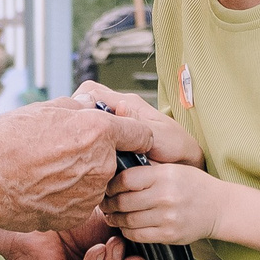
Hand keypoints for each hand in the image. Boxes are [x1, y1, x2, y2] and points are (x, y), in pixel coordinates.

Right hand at [0, 99, 153, 232]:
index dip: (131, 133)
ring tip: (50, 170)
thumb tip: (94, 106)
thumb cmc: (9, 139)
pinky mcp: (76, 216)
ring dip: (84, 177)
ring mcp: (90, 195)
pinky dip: (70, 197)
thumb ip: (80, 108)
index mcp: (99, 132)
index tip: (124, 135)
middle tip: (69, 151)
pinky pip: (82, 202)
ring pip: (99, 183)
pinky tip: (44, 188)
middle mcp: (101, 166)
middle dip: (101, 155)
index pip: (141, 134)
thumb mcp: (47, 108)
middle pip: (117, 160)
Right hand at [72, 82, 203, 167]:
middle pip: (83, 109)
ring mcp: (112, 131)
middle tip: (76, 142)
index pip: (91, 92)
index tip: (74, 121)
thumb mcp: (159, 134)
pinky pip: (92, 145)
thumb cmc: (178, 147)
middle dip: (75, 123)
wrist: (184, 167)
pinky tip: (89, 165)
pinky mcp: (110, 148)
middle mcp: (116, 115)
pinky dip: (88, 153)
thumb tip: (120, 108)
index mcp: (127, 105)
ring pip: (85, 128)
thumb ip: (138, 124)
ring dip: (81, 139)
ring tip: (81, 155)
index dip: (78, 103)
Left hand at [103, 159, 229, 244]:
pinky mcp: (169, 235)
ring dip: (114, 219)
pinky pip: (137, 235)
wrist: (218, 208)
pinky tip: (125, 225)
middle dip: (108, 203)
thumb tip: (114, 170)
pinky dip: (126, 231)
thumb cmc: (192, 184)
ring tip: (110, 215)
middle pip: (123, 201)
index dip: (111, 184)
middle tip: (103, 203)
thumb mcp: (172, 168)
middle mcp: (165, 196)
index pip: (125, 179)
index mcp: (164, 175)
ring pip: (127, 220)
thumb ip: (146, 170)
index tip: (106, 187)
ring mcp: (167, 217)